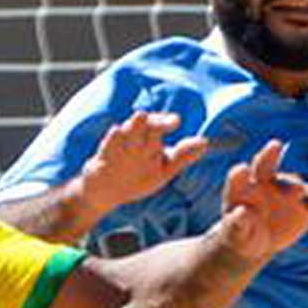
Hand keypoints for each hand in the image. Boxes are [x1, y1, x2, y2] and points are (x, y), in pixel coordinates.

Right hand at [79, 110, 210, 212]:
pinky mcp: (103, 155)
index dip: (167, 121)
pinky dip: (113, 140)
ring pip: (129, 131)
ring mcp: (119, 147)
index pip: (160, 126)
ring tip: (141, 116)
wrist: (105, 190)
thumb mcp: (164, 169)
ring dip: (135, 124)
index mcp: (150, 141)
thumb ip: (183, 156)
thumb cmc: (138, 176)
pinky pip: (108, 145)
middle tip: (171, 121)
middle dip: (157, 122)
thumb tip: (205, 143)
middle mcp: (136, 140)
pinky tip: (116, 133)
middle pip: (147, 126)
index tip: (176, 121)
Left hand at [215, 139, 307, 259]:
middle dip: (269, 154)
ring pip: (291, 180)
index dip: (239, 173)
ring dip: (295, 184)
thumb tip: (240, 212)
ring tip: (298, 192)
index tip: (242, 169)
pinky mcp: (300, 200)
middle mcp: (261, 182)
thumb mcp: (236, 235)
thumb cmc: (242, 237)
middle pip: (264, 164)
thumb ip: (236, 224)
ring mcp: (282, 188)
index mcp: (240, 188)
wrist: (259, 242)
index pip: (238, 177)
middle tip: (274, 145)